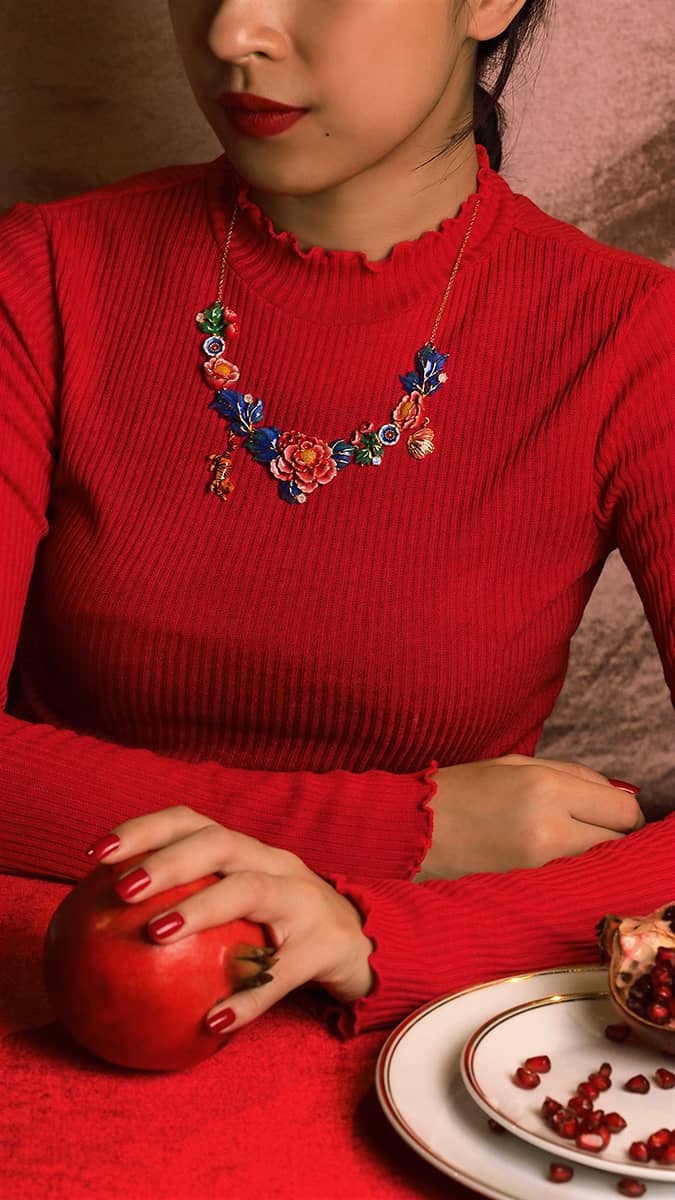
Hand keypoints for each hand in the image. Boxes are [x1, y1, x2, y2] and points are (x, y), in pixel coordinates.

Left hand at [89, 807, 374, 1034]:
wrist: (362, 948)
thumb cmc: (281, 930)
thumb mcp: (239, 910)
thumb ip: (188, 912)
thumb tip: (106, 940)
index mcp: (247, 852)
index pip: (192, 822)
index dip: (144, 829)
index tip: (95, 853)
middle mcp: (275, 863)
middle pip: (220, 843)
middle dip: (169, 859)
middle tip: (122, 889)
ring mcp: (304, 899)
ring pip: (252, 890)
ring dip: (202, 907)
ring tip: (156, 934)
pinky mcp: (327, 944)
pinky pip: (283, 971)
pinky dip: (249, 996)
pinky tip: (213, 1021)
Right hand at [416, 755, 645, 879]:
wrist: (409, 833)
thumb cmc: (460, 792)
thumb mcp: (515, 765)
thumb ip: (572, 775)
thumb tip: (616, 794)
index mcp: (545, 789)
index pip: (623, 809)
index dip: (624, 812)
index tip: (613, 814)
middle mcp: (548, 830)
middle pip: (619, 842)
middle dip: (614, 835)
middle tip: (592, 831)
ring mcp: (538, 868)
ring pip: (598, 867)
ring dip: (594, 857)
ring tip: (569, 847)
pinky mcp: (526, 892)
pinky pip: (570, 883)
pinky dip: (570, 875)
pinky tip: (550, 865)